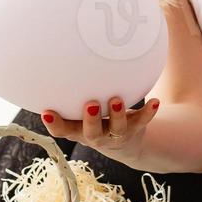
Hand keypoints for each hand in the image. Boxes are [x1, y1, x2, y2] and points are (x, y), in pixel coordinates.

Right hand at [41, 97, 158, 160]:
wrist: (125, 143)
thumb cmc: (94, 120)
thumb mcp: (78, 113)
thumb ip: (70, 96)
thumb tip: (58, 58)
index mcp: (78, 131)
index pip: (63, 130)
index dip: (55, 124)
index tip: (47, 112)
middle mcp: (96, 136)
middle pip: (92, 133)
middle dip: (91, 121)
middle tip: (90, 104)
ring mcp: (117, 135)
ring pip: (118, 129)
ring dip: (118, 115)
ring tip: (117, 100)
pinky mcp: (135, 129)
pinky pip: (142, 121)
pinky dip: (148, 112)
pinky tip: (154, 101)